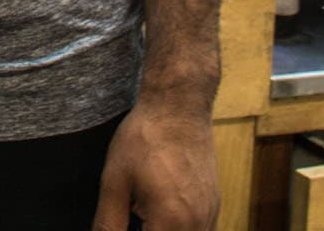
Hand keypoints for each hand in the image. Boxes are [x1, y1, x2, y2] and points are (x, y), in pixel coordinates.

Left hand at [92, 97, 217, 230]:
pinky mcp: (214, 206)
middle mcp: (198, 225)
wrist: (178, 105)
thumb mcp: (114, 181)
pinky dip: (178, 229)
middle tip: (131, 215)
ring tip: (142, 216)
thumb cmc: (144, 138)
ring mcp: (210, 216)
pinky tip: (159, 214)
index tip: (124, 222)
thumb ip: (109, 223)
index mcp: (171, 222)